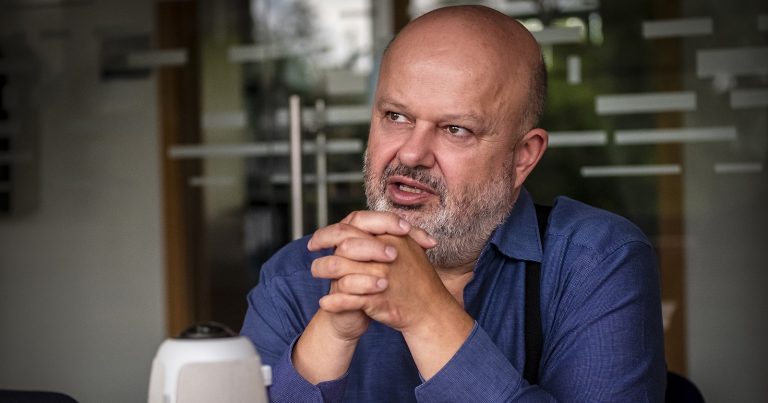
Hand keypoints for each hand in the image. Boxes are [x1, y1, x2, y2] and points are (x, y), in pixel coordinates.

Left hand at [310, 213, 473, 378]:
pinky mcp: (378, 299)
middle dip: (323, 246)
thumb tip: (357, 223)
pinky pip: (348, 298)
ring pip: (339, 268)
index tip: (318, 239)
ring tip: (315, 274)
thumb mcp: (407, 248)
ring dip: (322, 270)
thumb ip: (385, 235)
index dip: (331, 229)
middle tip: (312, 251)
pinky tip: (324, 301)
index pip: (355, 223)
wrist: (430, 310)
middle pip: (344, 243)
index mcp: (391, 237)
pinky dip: (333, 301)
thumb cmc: (415, 279)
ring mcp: (382, 276)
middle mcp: (386, 253)